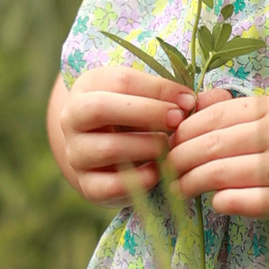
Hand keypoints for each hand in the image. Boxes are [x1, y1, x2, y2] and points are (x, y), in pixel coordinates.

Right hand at [55, 59, 193, 206]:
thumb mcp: (145, 97)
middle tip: (178, 120)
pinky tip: (157, 171)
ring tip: (168, 145)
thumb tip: (197, 100)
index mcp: (87, 88)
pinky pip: (110, 186)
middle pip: (101, 108)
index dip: (158, 89)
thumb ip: (170, 96)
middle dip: (147, 113)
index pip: (121, 81)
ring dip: (147, 146)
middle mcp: (71, 119)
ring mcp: (76, 154)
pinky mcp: (87, 185)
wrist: (108, 152)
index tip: (188, 100)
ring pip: (108, 148)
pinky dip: (139, 180)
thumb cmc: (135, 116)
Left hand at [165, 87, 268, 241]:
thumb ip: (257, 119)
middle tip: (165, 168)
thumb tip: (199, 112)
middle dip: (179, 156)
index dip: (187, 127)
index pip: (219, 112)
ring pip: (219, 170)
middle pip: (212, 140)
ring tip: (179, 189)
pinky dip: (219, 201)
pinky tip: (216, 203)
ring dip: (190, 181)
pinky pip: (238, 200)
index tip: (171, 141)